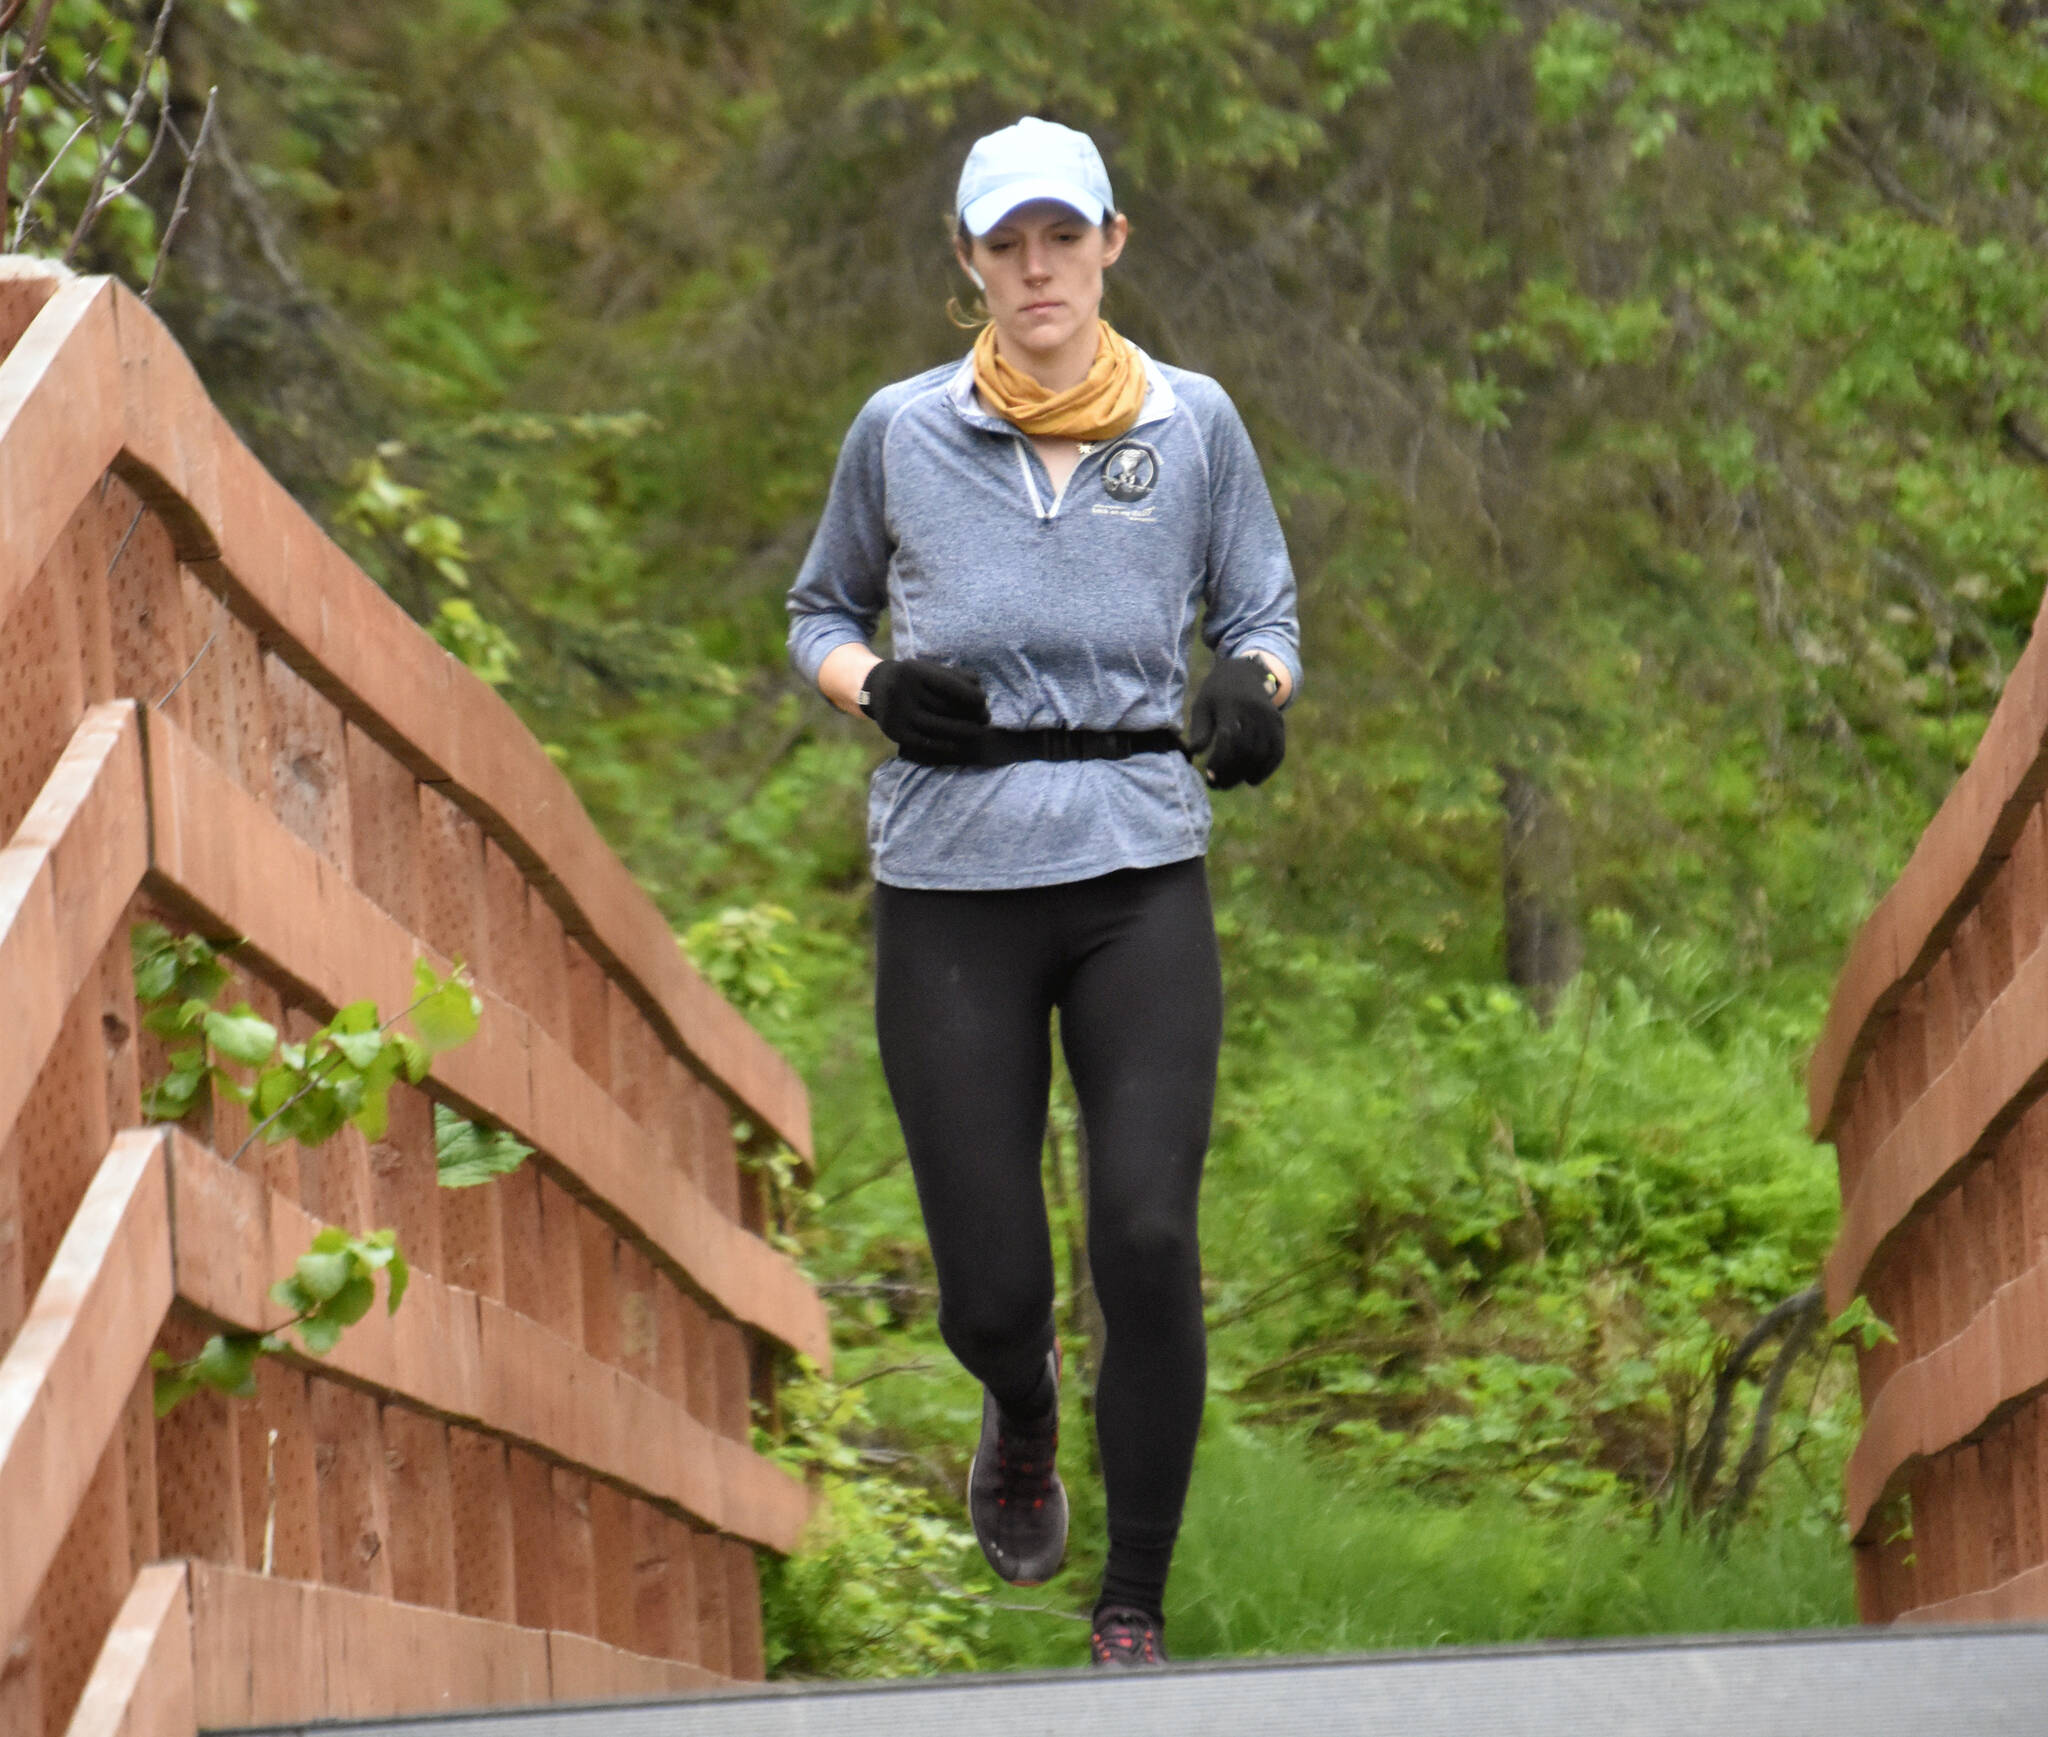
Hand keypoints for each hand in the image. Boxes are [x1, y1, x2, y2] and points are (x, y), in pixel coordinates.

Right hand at [858, 658, 990, 761]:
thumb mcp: (928, 668)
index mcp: (913, 671)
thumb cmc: (913, 679)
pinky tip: (960, 744)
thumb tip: (981, 696)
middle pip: (945, 707)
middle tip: (985, 719)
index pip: (949, 685)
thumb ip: (956, 676)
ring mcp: (898, 714)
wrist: (874, 688)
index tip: (983, 701)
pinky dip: (946, 745)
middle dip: (970, 714)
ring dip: (963, 731)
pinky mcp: (896, 733)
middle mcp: (903, 692)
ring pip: (938, 727)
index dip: (971, 695)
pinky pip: (926, 743)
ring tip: (978, 731)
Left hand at [1188, 656, 1284, 788]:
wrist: (1244, 672)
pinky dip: (1266, 769)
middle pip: (1246, 749)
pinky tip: (1251, 780)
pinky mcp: (1279, 723)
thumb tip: (1193, 753)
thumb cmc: (1217, 693)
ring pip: (1261, 753)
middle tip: (1216, 785)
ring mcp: (1269, 717)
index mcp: (1231, 703)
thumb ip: (1199, 729)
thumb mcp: (1202, 704)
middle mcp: (1254, 710)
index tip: (1208, 774)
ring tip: (1228, 784)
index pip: (1229, 737)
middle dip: (1230, 772)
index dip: (1219, 760)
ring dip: (1245, 774)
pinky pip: (1277, 751)